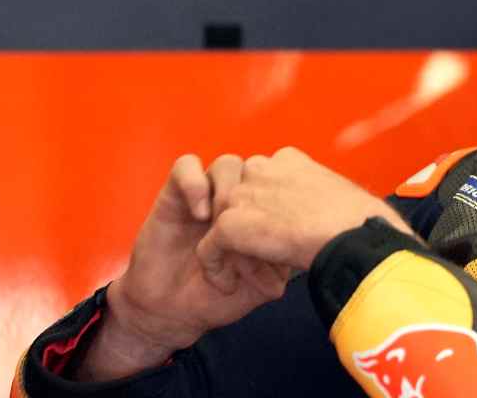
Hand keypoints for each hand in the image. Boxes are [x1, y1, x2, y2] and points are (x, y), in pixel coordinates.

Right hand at [78, 154, 289, 380]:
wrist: (172, 311)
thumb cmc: (217, 297)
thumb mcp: (260, 287)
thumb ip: (283, 267)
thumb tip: (303, 255)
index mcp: (262, 214)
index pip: (284, 187)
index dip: (287, 211)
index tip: (283, 251)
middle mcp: (237, 199)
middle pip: (258, 173)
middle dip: (257, 208)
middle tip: (252, 248)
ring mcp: (207, 194)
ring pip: (227, 164)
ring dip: (230, 194)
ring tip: (225, 228)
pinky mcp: (174, 195)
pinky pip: (185, 166)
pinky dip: (195, 183)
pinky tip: (200, 214)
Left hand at [195, 146, 414, 276]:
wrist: (356, 236)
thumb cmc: (362, 223)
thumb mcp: (338, 197)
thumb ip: (313, 199)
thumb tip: (318, 217)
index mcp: (289, 160)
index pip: (260, 183)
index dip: (266, 215)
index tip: (282, 240)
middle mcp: (263, 168)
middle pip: (236, 201)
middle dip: (245, 233)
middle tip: (266, 264)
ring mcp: (245, 194)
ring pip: (222, 224)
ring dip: (234, 253)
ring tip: (254, 277)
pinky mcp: (232, 222)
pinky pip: (209, 247)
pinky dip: (216, 268)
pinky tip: (229, 285)